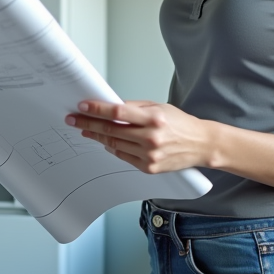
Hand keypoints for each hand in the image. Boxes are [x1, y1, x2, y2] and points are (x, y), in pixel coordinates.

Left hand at [65, 100, 214, 173]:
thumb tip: (109, 106)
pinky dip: (112, 148)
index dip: (97, 109)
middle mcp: (151, 138)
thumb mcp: (159, 107)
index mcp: (154, 118)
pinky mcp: (148, 167)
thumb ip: (134, 107)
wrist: (200, 144)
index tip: (82, 106)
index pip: (118, 112)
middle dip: (88, 124)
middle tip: (73, 119)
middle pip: (111, 130)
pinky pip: (123, 156)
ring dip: (97, 136)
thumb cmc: (180, 124)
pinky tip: (105, 141)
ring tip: (85, 130)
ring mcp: (149, 155)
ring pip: (114, 144)